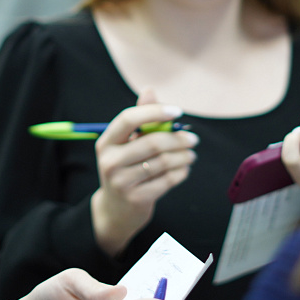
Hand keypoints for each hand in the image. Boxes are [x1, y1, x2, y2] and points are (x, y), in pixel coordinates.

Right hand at [89, 87, 197, 255]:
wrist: (115, 211)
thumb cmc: (125, 169)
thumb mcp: (126, 145)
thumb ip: (140, 119)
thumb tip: (149, 89)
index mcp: (106, 142)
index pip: (129, 119)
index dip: (154, 112)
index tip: (177, 111)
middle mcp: (110, 161)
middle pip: (152, 142)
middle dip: (178, 139)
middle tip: (193, 140)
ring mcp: (121, 182)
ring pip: (163, 162)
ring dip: (184, 157)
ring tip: (191, 155)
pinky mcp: (136, 199)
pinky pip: (167, 180)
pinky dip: (181, 173)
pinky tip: (184, 169)